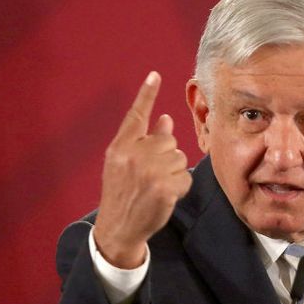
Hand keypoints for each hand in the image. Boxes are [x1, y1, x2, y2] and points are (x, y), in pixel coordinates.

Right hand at [93, 71, 191, 267]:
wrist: (118, 228)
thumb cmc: (123, 194)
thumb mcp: (124, 165)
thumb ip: (143, 141)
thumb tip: (166, 120)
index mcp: (120, 147)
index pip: (136, 116)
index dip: (146, 95)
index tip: (155, 76)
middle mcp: (132, 155)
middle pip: (168, 141)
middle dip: (166, 157)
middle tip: (150, 177)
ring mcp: (148, 171)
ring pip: (179, 159)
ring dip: (174, 174)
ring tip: (156, 188)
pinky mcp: (164, 187)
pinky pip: (185, 178)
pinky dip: (180, 189)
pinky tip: (164, 197)